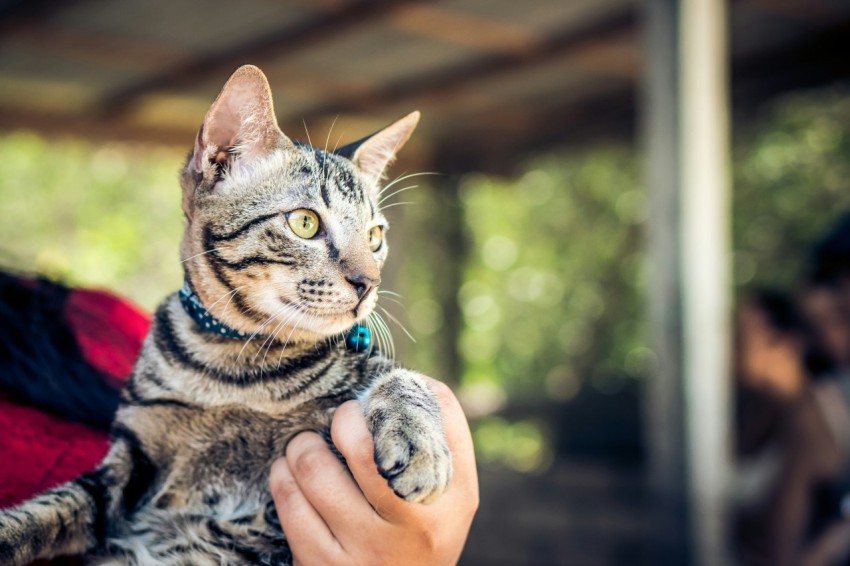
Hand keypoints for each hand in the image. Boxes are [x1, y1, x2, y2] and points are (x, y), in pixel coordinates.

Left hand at [270, 378, 478, 565]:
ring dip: (301, 449)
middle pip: (359, 450)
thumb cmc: (428, 534)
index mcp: (445, 504)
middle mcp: (406, 530)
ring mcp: (363, 553)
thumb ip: (447, 441)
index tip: (365, 404)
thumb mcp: (457, 496)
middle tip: (335, 420)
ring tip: (302, 446)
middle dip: (339, 422)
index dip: (381, 406)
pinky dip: (283, 481)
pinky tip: (286, 475)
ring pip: (314, 475)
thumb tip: (414, 381)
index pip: (416, 435)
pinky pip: (291, 509)